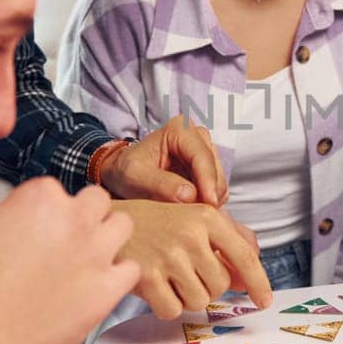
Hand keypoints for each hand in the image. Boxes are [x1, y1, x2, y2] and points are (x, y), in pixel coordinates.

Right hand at [0, 142, 139, 343]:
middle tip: (60, 244)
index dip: (44, 210)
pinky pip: (132, 268)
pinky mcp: (109, 287)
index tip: (29, 233)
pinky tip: (96, 284)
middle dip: (83, 216)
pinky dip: (119, 274)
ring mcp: (97, 252)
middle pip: (97, 200)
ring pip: (123, 225)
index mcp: (41, 195)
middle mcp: (76, 217)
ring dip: (108, 237)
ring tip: (84, 258)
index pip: (56, 189)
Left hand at [103, 115, 226, 204]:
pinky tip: (191, 207)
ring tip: (187, 211)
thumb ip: (160, 184)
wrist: (123, 173)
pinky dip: (207, 201)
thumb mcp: (135, 177)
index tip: (209, 204)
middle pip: (215, 169)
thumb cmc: (126, 170)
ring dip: (208, 199)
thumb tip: (190, 195)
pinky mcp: (207, 168)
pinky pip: (217, 189)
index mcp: (179, 129)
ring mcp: (204, 152)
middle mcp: (197, 136)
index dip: (208, 181)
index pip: (202, 157)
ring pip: (219, 180)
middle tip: (194, 214)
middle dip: (208, 193)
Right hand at [117, 200, 271, 317]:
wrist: (107, 222)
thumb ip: (227, 244)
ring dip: (187, 297)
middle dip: (208, 286)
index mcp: (207, 217)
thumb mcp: (194, 220)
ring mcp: (168, 257)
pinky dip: (167, 306)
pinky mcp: (146, 277)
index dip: (258, 283)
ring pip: (199, 302)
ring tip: (169, 276)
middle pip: (220, 286)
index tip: (264, 301)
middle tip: (187, 272)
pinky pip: (173, 311)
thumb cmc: (156, 223)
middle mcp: (191, 236)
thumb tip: (246, 279)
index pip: (244, 257)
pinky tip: (156, 286)